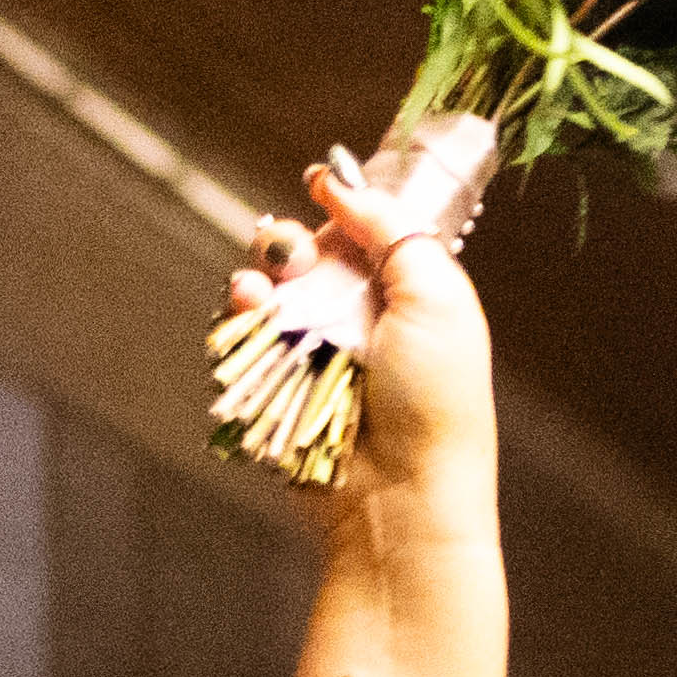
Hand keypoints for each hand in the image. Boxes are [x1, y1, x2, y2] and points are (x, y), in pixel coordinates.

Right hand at [223, 143, 496, 492]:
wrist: (400, 492)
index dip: (340, 203)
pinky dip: (240, 315)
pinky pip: (243, 330)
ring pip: (268, 287)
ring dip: (261, 276)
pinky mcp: (279, 381)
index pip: (366, 230)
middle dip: (292, 242)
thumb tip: (344, 184)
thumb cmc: (434, 401)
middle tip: (295, 257)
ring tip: (263, 291)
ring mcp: (318, 349)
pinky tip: (248, 313)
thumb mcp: (437, 297)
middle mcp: (363, 317)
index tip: (317, 185)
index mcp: (412, 293)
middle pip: (307, 251)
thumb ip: (393, 230)